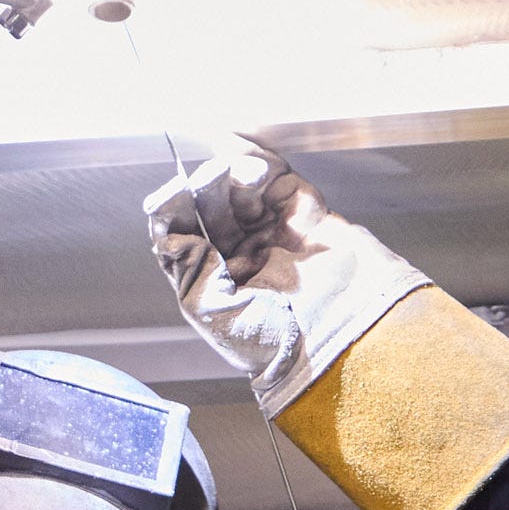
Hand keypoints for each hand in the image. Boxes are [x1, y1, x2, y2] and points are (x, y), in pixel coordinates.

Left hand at [143, 136, 434, 413]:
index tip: (169, 195)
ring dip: (231, 177)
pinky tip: (255, 170)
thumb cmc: (279, 341)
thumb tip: (168, 235)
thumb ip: (188, 268)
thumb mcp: (214, 312)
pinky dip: (262, 168)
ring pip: (238, 189)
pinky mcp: (302, 213)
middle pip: (208, 206)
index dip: (173, 211)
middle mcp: (241, 252)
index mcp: (215, 278)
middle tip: (206, 178)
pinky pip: (276, 180)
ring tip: (235, 175)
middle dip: (204, 188)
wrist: (340, 334)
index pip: (184, 234)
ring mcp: (272, 230)